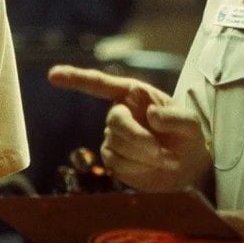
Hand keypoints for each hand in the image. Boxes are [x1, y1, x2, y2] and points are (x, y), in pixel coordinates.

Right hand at [47, 65, 211, 191]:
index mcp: (134, 94)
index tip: (52, 74)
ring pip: (116, 145)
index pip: (101, 83)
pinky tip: (152, 166)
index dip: (76, 78)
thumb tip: (150, 115)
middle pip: (115, 121)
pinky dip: (137, 167)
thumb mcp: (191, 124)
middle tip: (161, 152)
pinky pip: (116, 163)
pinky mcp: (113, 158)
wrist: (187, 167)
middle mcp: (120, 112)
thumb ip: (175, 118)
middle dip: (138, 138)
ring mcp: (114, 136)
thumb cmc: (188, 137)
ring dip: (142, 156)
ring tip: (164, 158)